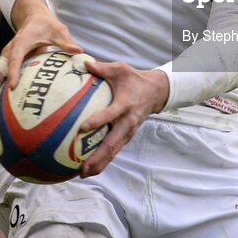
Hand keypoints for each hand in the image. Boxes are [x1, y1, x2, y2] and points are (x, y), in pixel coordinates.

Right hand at [0, 2, 82, 115]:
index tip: (12, 87)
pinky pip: (1, 78)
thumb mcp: (58, 31)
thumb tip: (78, 50)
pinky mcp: (8, 64)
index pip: (14, 59)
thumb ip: (66, 42)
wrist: (34, 18)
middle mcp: (9, 52)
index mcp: (20, 43)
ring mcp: (7, 59)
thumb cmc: (47, 25)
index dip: (13, 73)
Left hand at [76, 61, 168, 177]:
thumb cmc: (133, 79)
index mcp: (125, 105)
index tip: (82, 127)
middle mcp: (127, 123)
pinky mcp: (126, 137)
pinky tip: (88, 169)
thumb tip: (84, 63)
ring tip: (82, 175)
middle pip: (112, 144)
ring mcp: (128, 132)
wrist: (155, 92)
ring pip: (113, 152)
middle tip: (81, 167)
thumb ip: (103, 68)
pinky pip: (114, 151)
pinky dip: (102, 161)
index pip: (110, 114)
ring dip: (99, 164)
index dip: (97, 121)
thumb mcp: (121, 69)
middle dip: (97, 157)